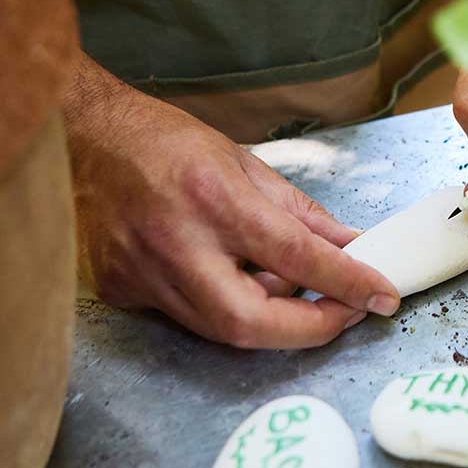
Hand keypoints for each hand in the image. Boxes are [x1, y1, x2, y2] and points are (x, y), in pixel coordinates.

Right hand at [64, 55, 400, 348]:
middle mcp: (174, 242)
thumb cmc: (167, 142)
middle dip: (309, 328)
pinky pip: (190, 318)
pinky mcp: (123, 291)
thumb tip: (352, 247)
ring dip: (272, 319)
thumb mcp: (247, 165)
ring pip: (221, 329)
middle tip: (344, 313)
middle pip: (250, 323)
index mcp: (213, 197)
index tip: (381, 295)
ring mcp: (141, 273)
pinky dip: (227, 307)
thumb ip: (303, 216)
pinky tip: (238, 280)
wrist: (86, 137)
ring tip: (294, 288)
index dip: (347, 283)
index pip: (295, 256)